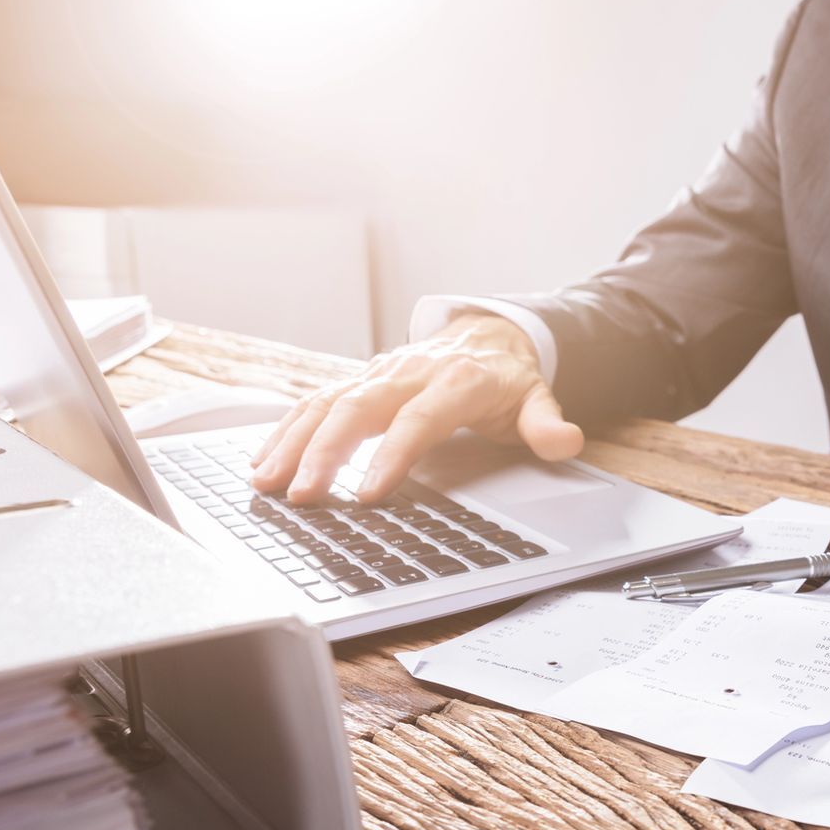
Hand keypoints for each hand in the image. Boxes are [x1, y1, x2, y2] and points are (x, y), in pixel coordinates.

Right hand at [249, 312, 583, 503]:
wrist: (488, 333)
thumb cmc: (508, 377)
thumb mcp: (537, 398)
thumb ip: (546, 424)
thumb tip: (566, 441)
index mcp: (454, 380)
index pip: (418, 419)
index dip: (392, 455)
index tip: (367, 493)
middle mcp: (407, 372)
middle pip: (358, 408)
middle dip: (325, 452)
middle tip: (303, 495)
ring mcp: (377, 375)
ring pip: (326, 403)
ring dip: (293, 443)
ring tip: (266, 483)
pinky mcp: (357, 382)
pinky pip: (314, 403)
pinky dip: (285, 431)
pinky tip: (262, 462)